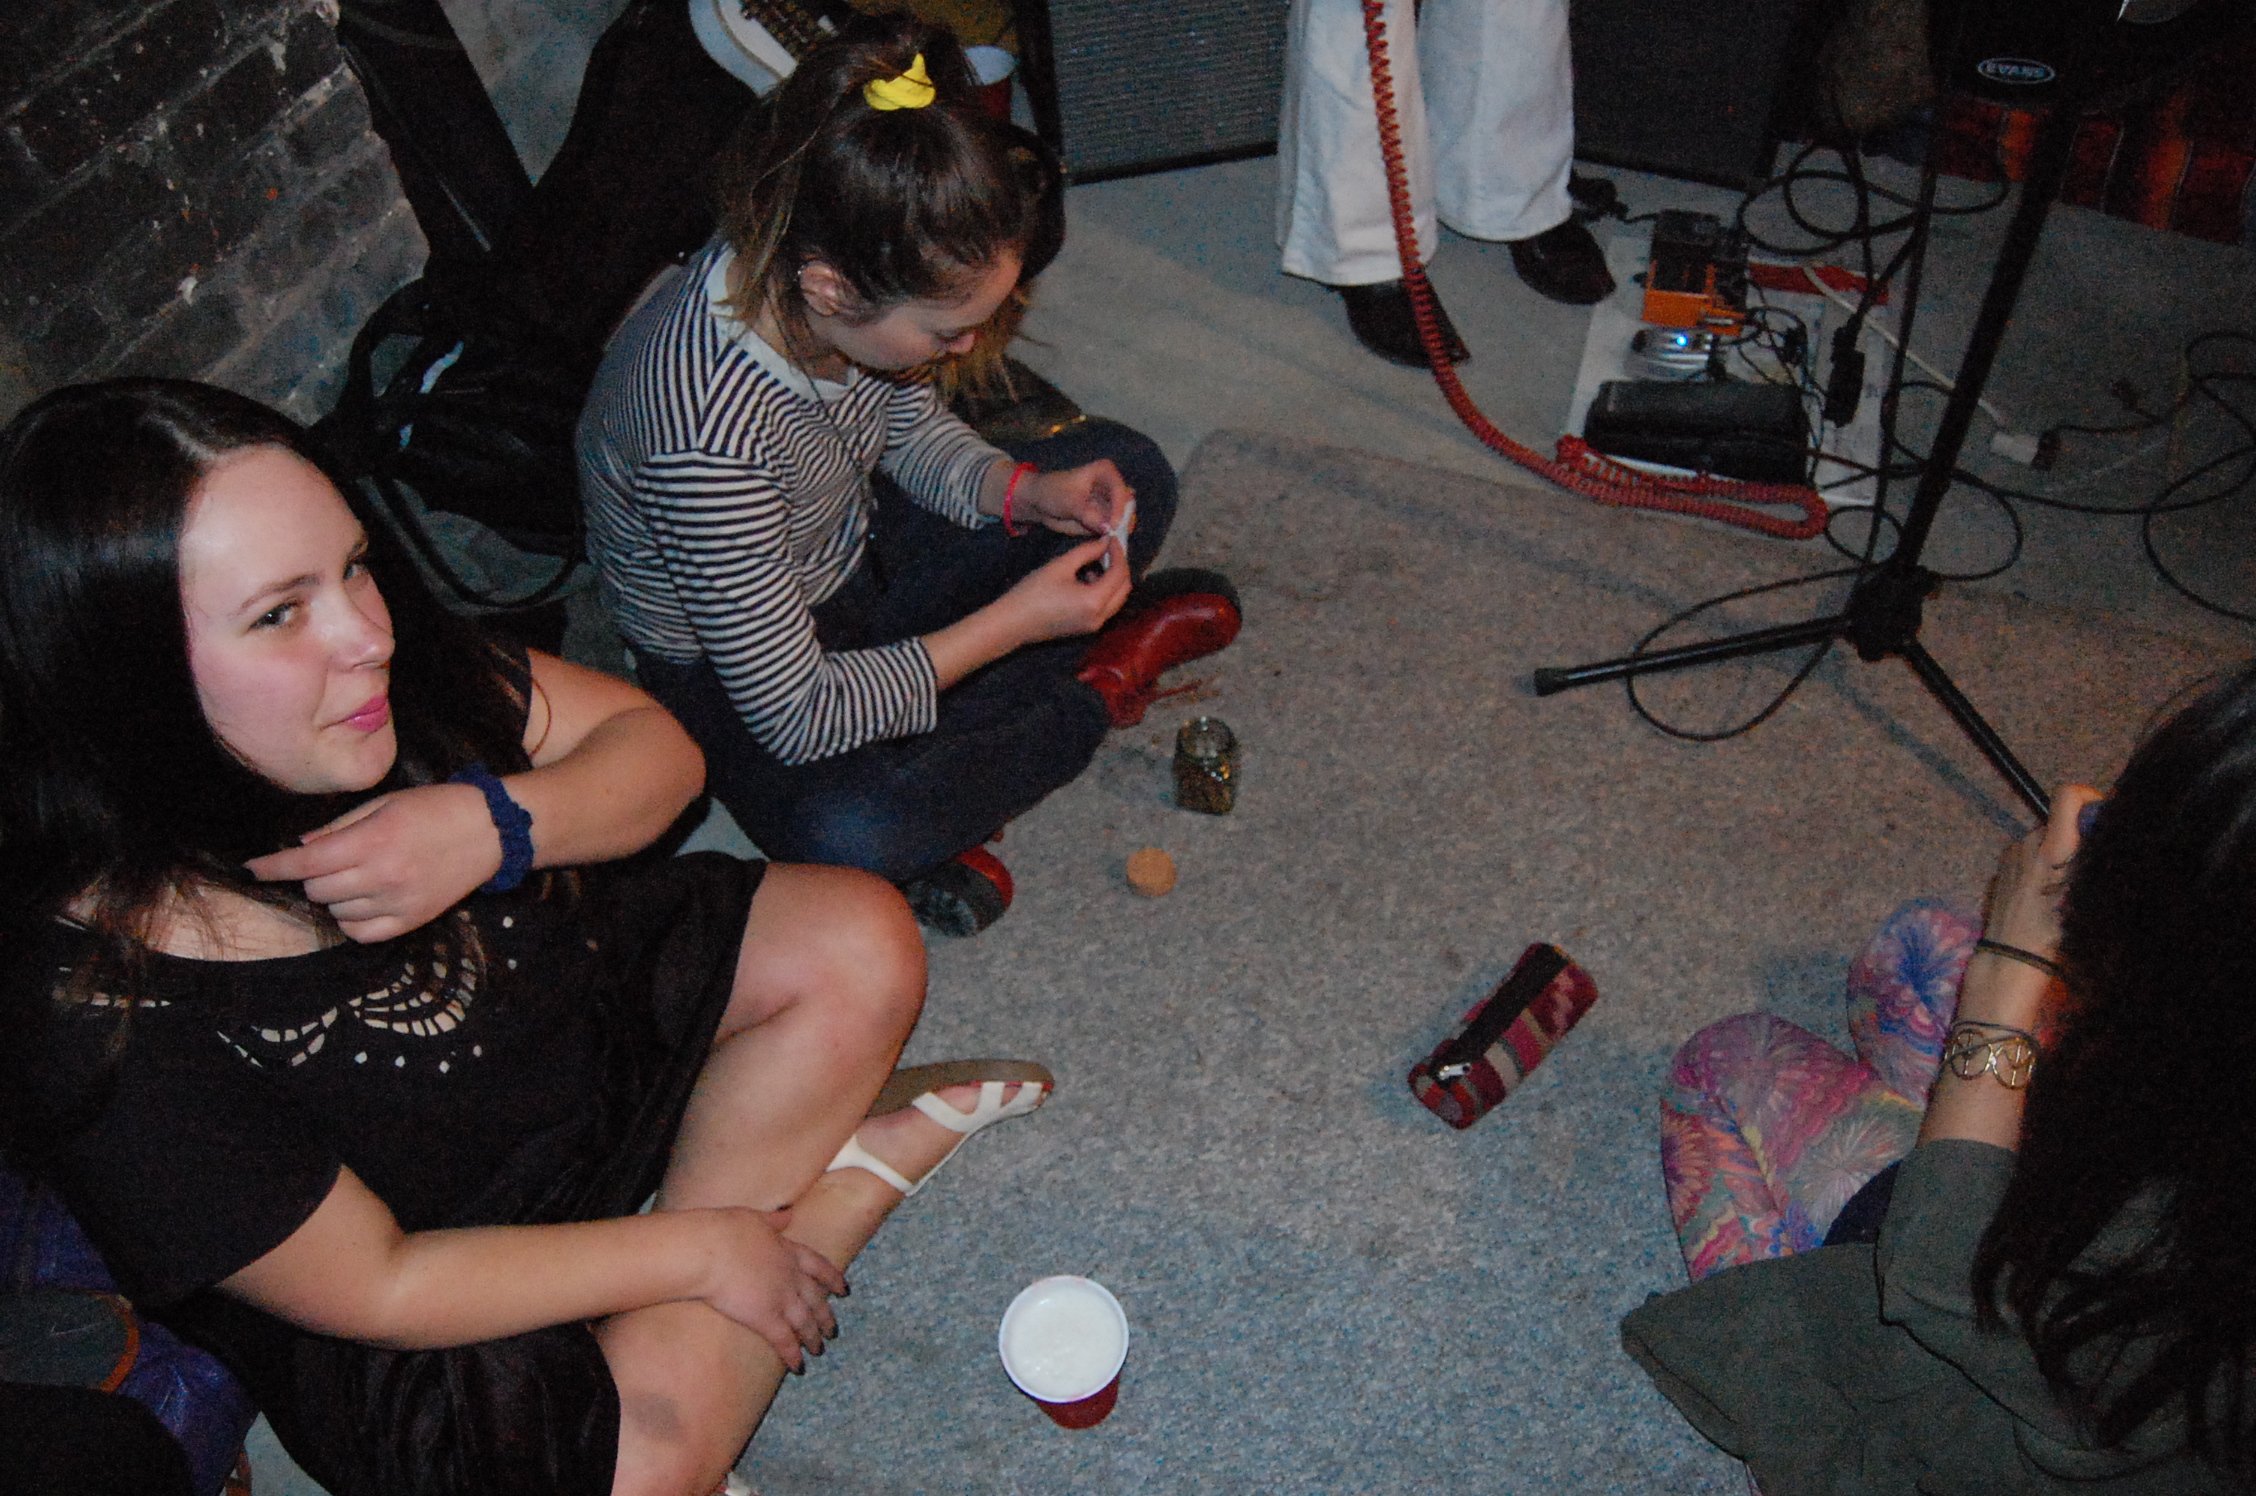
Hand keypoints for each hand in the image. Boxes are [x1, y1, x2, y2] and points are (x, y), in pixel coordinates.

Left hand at [245, 783, 501, 942]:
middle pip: (318, 889)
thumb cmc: (437, 807)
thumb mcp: (386, 802)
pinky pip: (363, 933)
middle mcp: (383, 876)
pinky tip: (361, 901)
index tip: (252, 868)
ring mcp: (399, 902)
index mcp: (374, 840)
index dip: (273, 867)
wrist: (492, 830)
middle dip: (312, 875)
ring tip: (354, 877)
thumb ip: (340, 826)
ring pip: (337, 912)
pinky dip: (351, 920)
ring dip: (334, 896)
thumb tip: (302, 848)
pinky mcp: (413, 920)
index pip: (307, 862)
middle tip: (331, 859)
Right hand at [699, 1208, 847, 1370]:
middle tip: (833, 1330)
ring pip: (805, 1323)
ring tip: (819, 1350)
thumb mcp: (755, 1217)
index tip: (844, 1289)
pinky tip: (799, 1367)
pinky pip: (784, 1341)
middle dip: (826, 1316)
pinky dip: (793, 1355)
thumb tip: (789, 1214)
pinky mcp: (765, 1318)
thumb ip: (775, 1220)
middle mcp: (790, 1276)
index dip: (833, 1279)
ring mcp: (780, 1298)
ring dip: (813, 1338)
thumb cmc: (725, 1230)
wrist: (709, 1250)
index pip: (819, 1267)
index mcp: (788, 1250)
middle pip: (815, 1300)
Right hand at [995, 535, 1131, 644]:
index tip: (1111, 538)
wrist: (1013, 623)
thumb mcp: (1060, 566)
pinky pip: (1105, 607)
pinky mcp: (1087, 628)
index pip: (1119, 573)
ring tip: (1094, 563)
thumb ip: (1087, 551)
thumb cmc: (1032, 592)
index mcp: (1094, 601)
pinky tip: (1086, 579)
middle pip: (1124, 589)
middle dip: (1120, 567)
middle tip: (1108, 549)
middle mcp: (1100, 617)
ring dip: (1112, 580)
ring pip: (1117, 599)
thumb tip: (1105, 541)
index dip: (1118, 553)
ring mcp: (1094, 625)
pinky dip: (1103, 592)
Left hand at [1020, 460, 1133, 536]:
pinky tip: (1108, 546)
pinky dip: (1112, 538)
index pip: (1121, 492)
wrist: (1039, 501)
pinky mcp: (1104, 519)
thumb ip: (1089, 515)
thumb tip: (1107, 529)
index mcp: (1107, 472)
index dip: (1119, 509)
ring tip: (1113, 544)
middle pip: (1127, 507)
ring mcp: (1110, 504)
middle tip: (1117, 538)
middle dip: (1124, 523)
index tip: (1112, 526)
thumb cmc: (1054, 492)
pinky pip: (1113, 530)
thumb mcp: (1071, 502)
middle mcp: (1112, 487)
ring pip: (1122, 520)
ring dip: (1119, 533)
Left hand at [1983, 784, 2104, 960]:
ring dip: (2058, 853)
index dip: (2088, 796)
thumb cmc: (2056, 931)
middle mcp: (2028, 843)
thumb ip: (2096, 860)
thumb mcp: (2089, 896)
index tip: (2102, 812)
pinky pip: (2028, 855)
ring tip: (2067, 885)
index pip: (2066, 796)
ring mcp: (2010, 854)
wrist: (2011, 956)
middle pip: (2058, 823)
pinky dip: (2042, 864)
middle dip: (2077, 837)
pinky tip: (2046, 892)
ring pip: (2044, 841)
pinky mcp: (2000, 867)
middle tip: (2091, 863)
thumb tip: (2108, 833)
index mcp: (2052, 848)